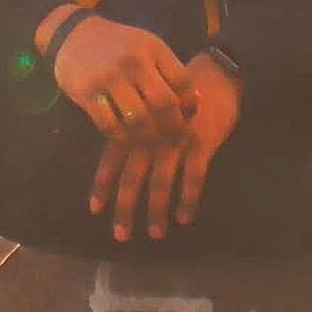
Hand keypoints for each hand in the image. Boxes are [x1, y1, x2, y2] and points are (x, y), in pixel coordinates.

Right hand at [50, 13, 197, 144]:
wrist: (72, 35)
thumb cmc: (117, 45)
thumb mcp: (146, 46)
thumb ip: (168, 70)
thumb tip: (194, 102)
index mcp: (152, 48)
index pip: (183, 82)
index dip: (189, 105)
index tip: (187, 116)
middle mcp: (133, 61)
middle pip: (164, 103)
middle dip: (172, 126)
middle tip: (172, 136)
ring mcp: (109, 77)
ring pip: (138, 119)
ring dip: (148, 136)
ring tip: (150, 140)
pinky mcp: (87, 93)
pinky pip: (110, 125)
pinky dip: (121, 136)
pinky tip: (125, 136)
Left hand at [92, 50, 242, 242]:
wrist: (217, 76)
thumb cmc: (180, 96)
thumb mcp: (151, 108)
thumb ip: (136, 132)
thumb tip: (120, 163)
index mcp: (136, 127)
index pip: (112, 159)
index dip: (102, 184)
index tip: (95, 210)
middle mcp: (151, 135)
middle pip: (134, 176)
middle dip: (126, 208)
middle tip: (121, 235)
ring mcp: (176, 140)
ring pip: (162, 181)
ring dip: (157, 210)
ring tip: (155, 233)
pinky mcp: (201, 144)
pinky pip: (193, 177)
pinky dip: (188, 199)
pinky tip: (184, 218)